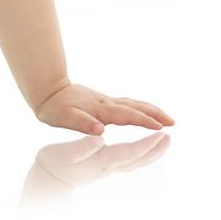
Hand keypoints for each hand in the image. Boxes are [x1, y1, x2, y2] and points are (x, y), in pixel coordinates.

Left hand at [32, 80, 174, 133]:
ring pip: (134, 104)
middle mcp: (107, 104)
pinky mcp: (104, 102)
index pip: (126, 116)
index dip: (143, 121)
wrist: (47, 90)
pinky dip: (141, 108)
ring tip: (167, 119)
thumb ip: (82, 123)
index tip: (160, 127)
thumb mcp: (63, 118)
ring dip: (151, 110)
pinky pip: (129, 105)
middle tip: (173, 123)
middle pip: (136, 107)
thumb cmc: (54, 108)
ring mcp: (107, 102)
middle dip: (155, 114)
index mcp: (100, 110)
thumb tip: (100, 130)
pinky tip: (145, 113)